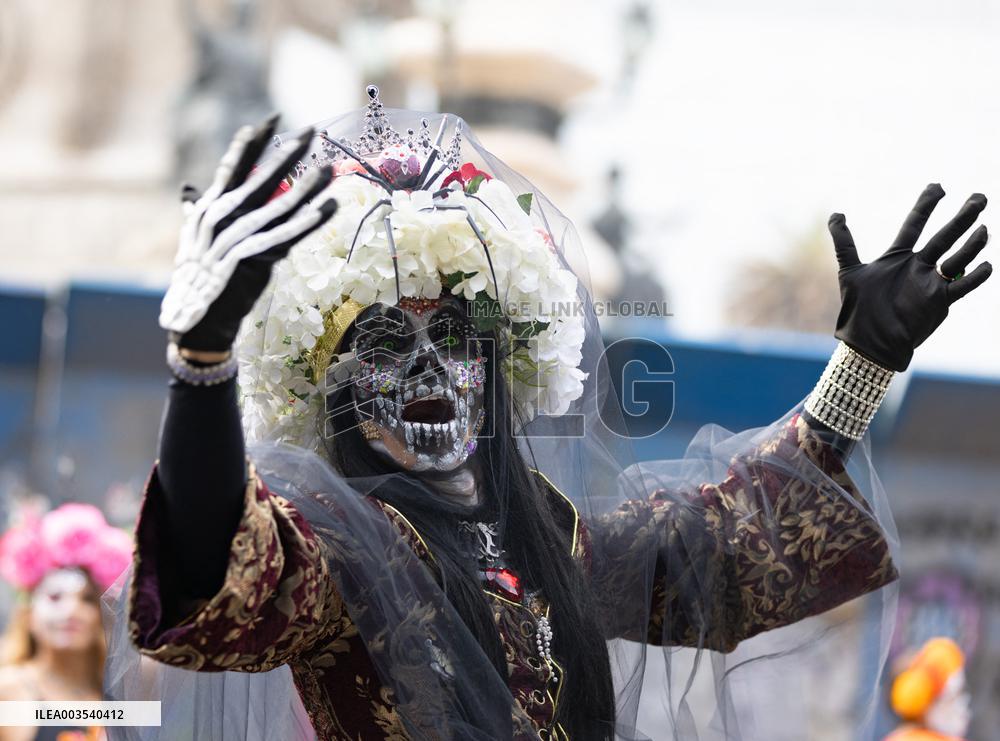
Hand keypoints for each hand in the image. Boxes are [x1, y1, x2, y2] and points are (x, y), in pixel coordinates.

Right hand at [159, 115, 336, 351]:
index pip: (232, 167)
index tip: (270, 120)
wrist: (196, 317)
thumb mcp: (194, 239)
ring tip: (329, 168)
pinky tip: (327, 208)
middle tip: (310, 131)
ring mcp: (237, 237)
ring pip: (279, 206)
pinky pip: (287, 237)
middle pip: (261, 178)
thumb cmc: (200, 278)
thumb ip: (196, 212)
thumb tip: (189, 190)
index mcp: (210, 208)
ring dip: (307, 187)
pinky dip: (308, 222)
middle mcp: (222, 217)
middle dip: (287, 153)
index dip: (252, 143)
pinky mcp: (252, 259)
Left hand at [828, 184, 991, 370]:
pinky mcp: (939, 302)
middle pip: (944, 236)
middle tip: (980, 197)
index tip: (939, 186)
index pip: (915, 224)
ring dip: (971, 245)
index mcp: (898, 256)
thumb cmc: (859, 308)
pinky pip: (962, 287)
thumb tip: (836, 214)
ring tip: (982, 229)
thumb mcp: (849, 271)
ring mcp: (931, 283)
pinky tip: (986, 265)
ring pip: (957, 259)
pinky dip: (975, 277)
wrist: (868, 342)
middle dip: (962, 217)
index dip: (926, 205)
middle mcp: (919, 266)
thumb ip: (844, 243)